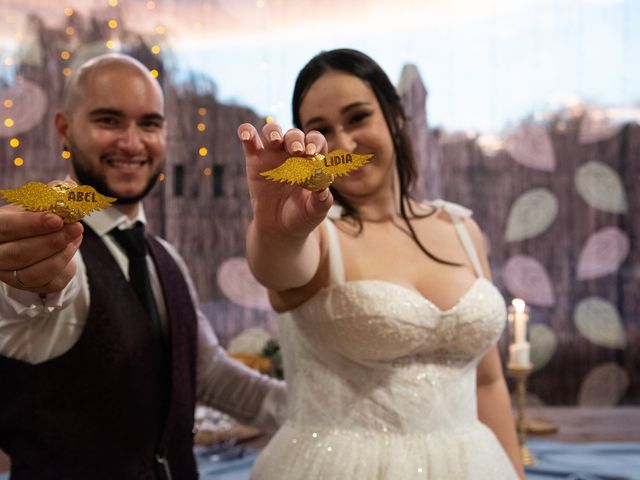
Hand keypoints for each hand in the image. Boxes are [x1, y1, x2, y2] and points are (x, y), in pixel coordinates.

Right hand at [0, 183, 83, 293]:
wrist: (28, 238)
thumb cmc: (29, 218)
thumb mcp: (35, 201)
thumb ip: (52, 192)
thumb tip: (69, 186)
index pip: (5, 227)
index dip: (31, 224)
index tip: (57, 219)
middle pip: (19, 254)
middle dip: (53, 241)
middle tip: (76, 227)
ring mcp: (8, 274)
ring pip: (34, 274)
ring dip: (61, 256)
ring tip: (76, 237)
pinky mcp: (26, 286)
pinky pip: (49, 285)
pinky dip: (66, 269)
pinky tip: (71, 250)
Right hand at [237, 122, 332, 238]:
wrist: (280, 228)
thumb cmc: (302, 216)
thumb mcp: (315, 211)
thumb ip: (322, 199)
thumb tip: (324, 185)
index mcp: (311, 161)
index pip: (316, 141)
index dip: (315, 142)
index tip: (312, 153)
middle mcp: (292, 154)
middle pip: (294, 134)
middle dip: (295, 139)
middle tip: (297, 151)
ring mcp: (272, 155)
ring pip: (272, 131)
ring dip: (274, 132)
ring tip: (275, 141)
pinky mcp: (254, 159)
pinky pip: (249, 139)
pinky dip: (246, 132)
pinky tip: (247, 137)